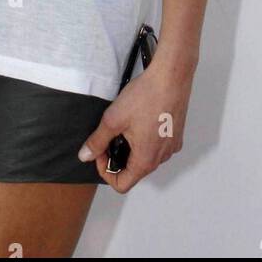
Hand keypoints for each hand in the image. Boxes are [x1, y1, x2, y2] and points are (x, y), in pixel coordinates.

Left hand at [77, 61, 192, 192]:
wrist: (171, 77)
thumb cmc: (145, 97)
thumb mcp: (113, 119)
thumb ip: (97, 141)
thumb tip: (85, 156)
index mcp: (146, 160)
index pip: (122, 184)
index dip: (105, 171)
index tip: (100, 150)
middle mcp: (162, 158)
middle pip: (133, 171)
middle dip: (117, 156)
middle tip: (109, 134)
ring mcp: (171, 147)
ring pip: (145, 158)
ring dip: (130, 147)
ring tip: (124, 124)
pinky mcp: (176, 135)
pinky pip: (156, 146)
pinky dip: (144, 139)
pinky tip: (139, 118)